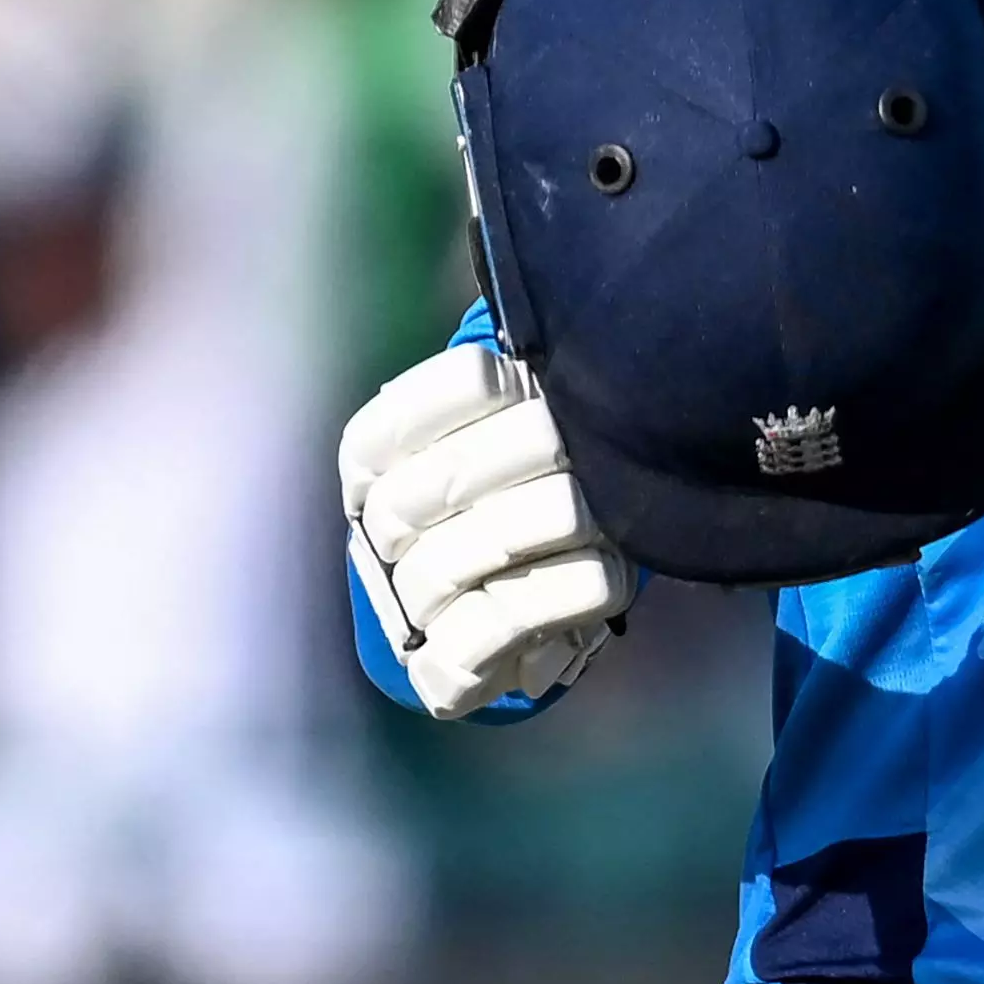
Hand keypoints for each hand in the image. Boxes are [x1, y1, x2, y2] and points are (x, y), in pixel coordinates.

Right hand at [340, 342, 633, 718]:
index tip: (525, 378)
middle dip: (532, 454)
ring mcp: (403, 604)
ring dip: (555, 526)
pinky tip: (609, 575)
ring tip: (610, 510)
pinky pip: (497, 625)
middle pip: (443, 484)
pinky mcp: (441, 669)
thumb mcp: (512, 426)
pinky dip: (562, 596)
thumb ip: (517, 378)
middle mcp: (374, 533)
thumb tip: (544, 314)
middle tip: (589, 441)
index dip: (469, 393)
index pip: (396, 420)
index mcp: (372, 463)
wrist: (513, 619)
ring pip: (468, 555)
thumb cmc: (524, 494)